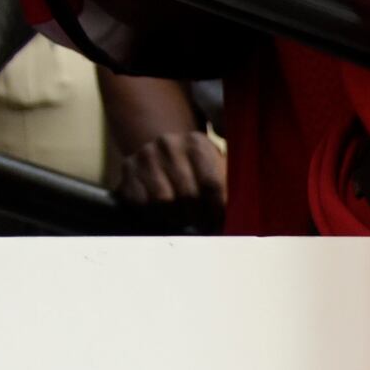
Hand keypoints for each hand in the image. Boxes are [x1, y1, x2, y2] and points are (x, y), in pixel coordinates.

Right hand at [104, 74, 226, 216]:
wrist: (160, 154)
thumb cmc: (196, 169)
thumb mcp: (217, 168)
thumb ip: (230, 188)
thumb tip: (242, 217)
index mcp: (197, 143)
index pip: (212, 183)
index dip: (217, 209)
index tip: (220, 223)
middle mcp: (169, 144)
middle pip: (188, 195)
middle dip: (199, 217)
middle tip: (203, 226)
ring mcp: (145, 156)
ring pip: (164, 201)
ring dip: (177, 218)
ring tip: (185, 220)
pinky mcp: (127, 170)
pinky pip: (142, 203)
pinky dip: (155, 215)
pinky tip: (164, 214)